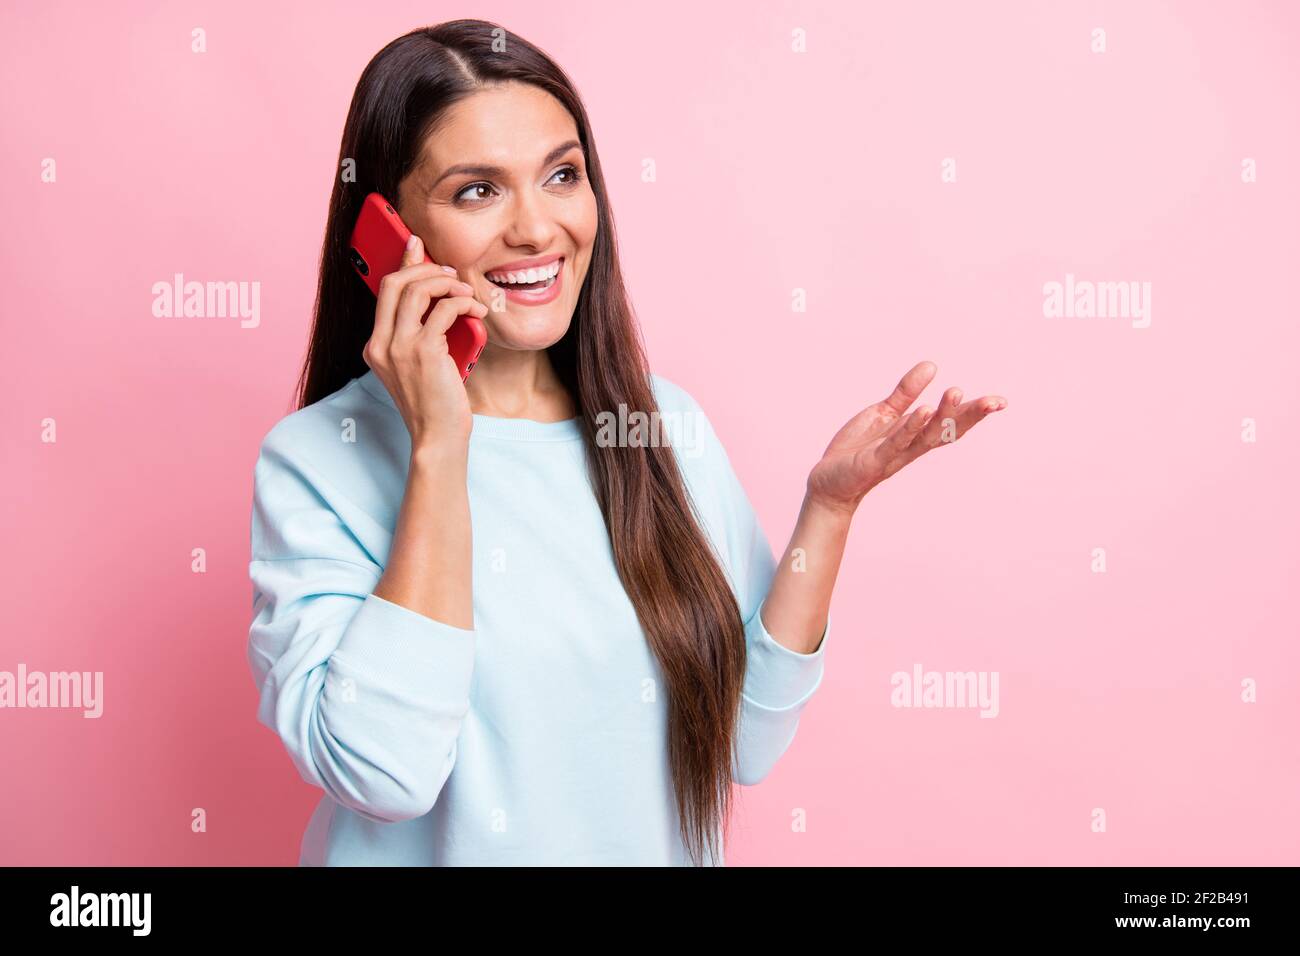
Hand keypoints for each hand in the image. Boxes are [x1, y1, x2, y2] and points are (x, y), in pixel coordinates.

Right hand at [363, 233, 488, 452]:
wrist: (438, 439)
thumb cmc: (435, 405)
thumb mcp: (420, 366)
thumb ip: (419, 335)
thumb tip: (438, 301)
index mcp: (375, 347)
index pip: (384, 291)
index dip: (403, 264)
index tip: (417, 246)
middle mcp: (380, 345)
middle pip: (395, 283)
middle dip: (426, 269)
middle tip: (451, 274)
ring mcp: (399, 348)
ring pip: (417, 290)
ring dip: (447, 284)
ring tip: (466, 292)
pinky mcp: (424, 353)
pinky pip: (444, 310)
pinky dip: (463, 303)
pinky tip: (476, 310)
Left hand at [805, 361, 1005, 513]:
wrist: (830, 481)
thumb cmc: (860, 448)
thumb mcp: (884, 413)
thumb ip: (906, 392)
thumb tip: (932, 365)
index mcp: (916, 434)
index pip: (951, 423)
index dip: (975, 413)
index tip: (1001, 402)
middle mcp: (911, 447)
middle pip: (947, 430)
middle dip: (970, 416)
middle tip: (994, 401)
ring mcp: (894, 454)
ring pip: (924, 435)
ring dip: (941, 414)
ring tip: (956, 392)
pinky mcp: (874, 460)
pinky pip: (895, 443)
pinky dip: (910, 428)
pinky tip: (923, 410)